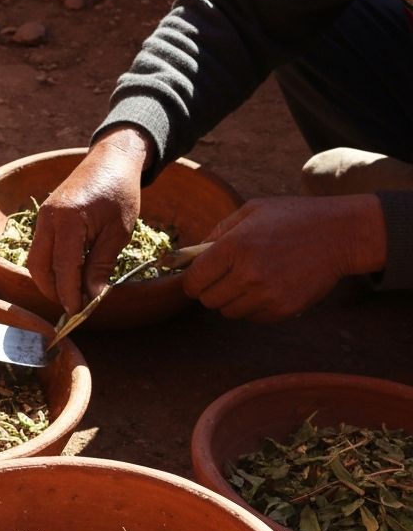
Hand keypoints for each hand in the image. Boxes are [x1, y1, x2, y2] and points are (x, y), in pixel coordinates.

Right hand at [27, 129, 152, 313]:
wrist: (112, 159)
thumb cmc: (120, 193)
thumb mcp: (118, 233)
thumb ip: (102, 265)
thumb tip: (92, 297)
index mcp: (68, 220)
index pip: (63, 267)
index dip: (69, 293)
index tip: (78, 313)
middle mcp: (48, 218)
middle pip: (38, 267)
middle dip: (53, 291)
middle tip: (74, 306)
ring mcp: (42, 217)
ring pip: (36, 259)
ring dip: (50, 280)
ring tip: (73, 293)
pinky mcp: (44, 217)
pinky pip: (41, 248)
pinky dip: (50, 265)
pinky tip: (70, 274)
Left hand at [182, 194, 386, 320]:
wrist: (340, 234)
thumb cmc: (292, 218)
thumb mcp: (250, 212)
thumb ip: (216, 233)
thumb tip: (189, 256)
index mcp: (234, 247)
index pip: (193, 281)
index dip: (193, 280)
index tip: (200, 276)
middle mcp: (247, 275)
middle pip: (208, 301)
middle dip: (212, 289)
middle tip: (227, 276)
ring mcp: (267, 295)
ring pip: (229, 312)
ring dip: (233, 299)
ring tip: (251, 279)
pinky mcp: (284, 309)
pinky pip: (253, 317)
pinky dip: (255, 307)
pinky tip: (269, 287)